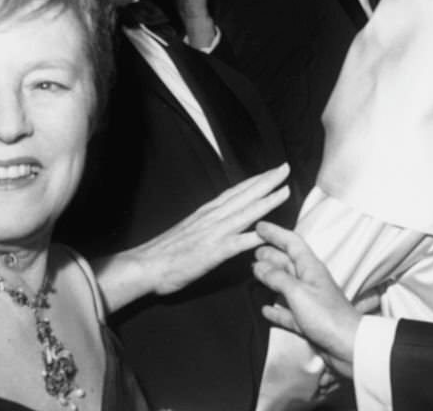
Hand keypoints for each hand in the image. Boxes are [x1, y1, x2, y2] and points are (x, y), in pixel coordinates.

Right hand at [95, 164, 290, 311]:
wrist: (147, 264)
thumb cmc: (166, 251)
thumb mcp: (190, 229)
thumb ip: (207, 223)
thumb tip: (221, 220)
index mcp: (207, 211)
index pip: (236, 191)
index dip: (255, 180)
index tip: (271, 171)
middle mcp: (213, 216)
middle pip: (245, 195)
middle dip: (266, 181)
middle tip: (285, 168)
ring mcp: (215, 233)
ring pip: (246, 213)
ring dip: (267, 201)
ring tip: (284, 190)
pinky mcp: (214, 251)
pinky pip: (238, 243)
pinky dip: (254, 236)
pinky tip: (268, 233)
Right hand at [252, 221, 362, 378]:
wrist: (349, 346)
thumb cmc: (327, 315)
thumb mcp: (298, 292)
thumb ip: (277, 278)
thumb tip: (259, 266)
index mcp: (311, 268)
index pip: (292, 242)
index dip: (275, 233)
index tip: (259, 227)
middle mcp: (310, 281)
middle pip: (288, 262)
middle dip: (271, 254)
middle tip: (253, 251)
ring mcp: (309, 301)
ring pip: (286, 285)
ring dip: (271, 278)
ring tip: (256, 273)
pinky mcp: (308, 321)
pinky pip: (288, 311)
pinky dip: (276, 309)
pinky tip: (266, 310)